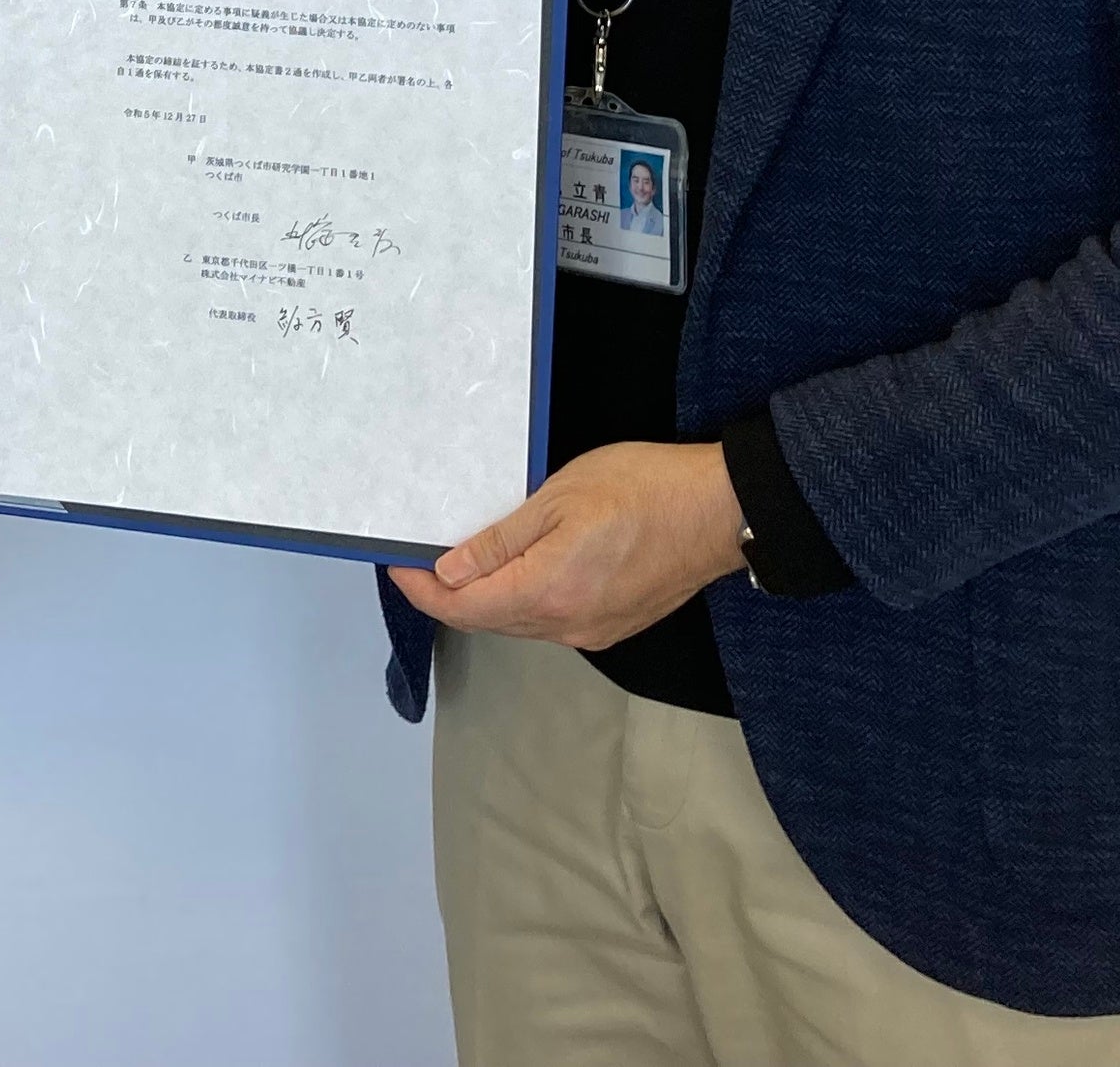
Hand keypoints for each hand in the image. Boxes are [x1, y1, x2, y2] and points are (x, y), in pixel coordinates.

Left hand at [391, 440, 745, 646]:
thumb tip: (450, 572)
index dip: (422, 589)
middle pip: (487, 620)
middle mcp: (567, 625)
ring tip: (462, 562)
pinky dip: (520, 600)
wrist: (721, 511)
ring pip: (518, 623)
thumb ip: (500, 542)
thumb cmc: (645, 489)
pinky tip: (516, 572)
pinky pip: (549, 621)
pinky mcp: (612, 625)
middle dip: (448, 594)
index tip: (398, 565)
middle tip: (422, 558)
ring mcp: (592, 630)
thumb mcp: (560, 498)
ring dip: (484, 598)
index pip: (463, 607)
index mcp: (547, 592)